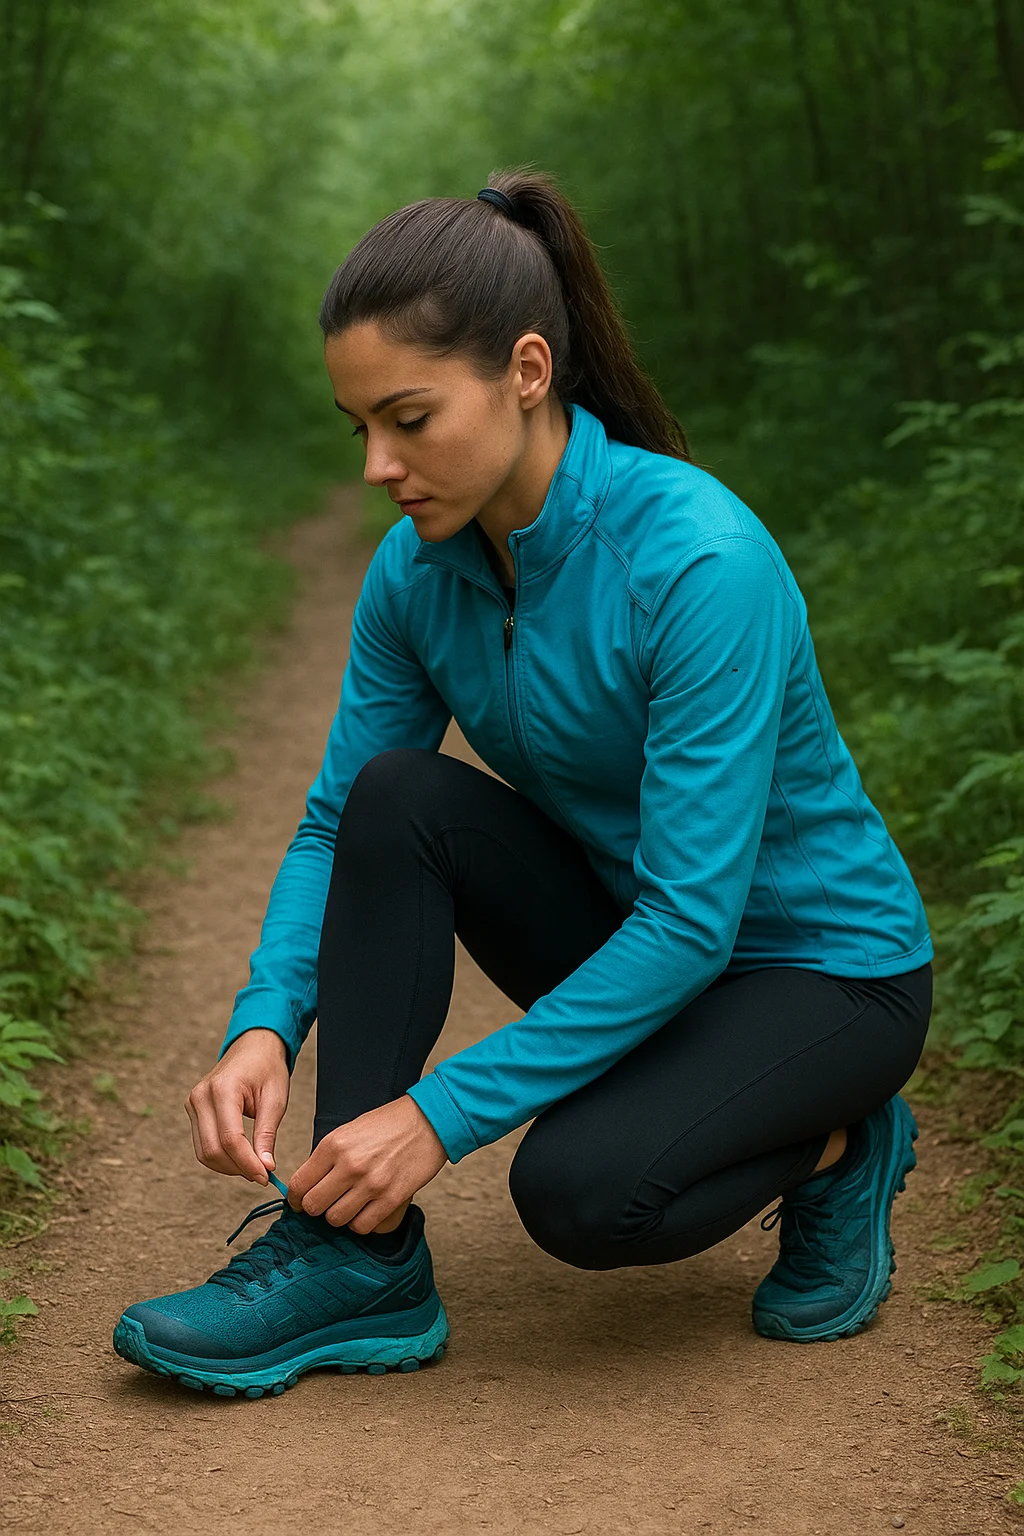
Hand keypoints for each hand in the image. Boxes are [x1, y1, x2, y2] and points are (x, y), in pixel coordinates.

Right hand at [184, 1029, 289, 1184]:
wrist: (253, 1047)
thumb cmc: (267, 1069)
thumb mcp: (275, 1099)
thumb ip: (267, 1134)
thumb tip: (266, 1167)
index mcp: (223, 1089)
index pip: (230, 1139)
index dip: (248, 1163)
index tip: (266, 1177)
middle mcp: (201, 1096)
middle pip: (213, 1150)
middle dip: (238, 1168)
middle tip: (262, 1174)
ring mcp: (192, 1103)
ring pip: (204, 1153)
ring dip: (228, 1167)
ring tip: (253, 1166)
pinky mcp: (192, 1110)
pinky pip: (202, 1145)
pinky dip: (220, 1158)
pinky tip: (240, 1157)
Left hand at [287, 1095, 447, 1232]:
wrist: (429, 1121)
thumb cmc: (388, 1124)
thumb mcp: (349, 1131)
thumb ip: (327, 1158)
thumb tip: (307, 1186)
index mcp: (334, 1144)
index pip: (299, 1184)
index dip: (296, 1199)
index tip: (300, 1202)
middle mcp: (350, 1165)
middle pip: (314, 1206)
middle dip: (316, 1209)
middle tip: (325, 1204)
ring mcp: (372, 1184)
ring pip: (336, 1220)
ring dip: (339, 1216)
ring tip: (349, 1204)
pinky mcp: (392, 1198)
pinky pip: (363, 1226)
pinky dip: (361, 1223)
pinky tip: (366, 1210)